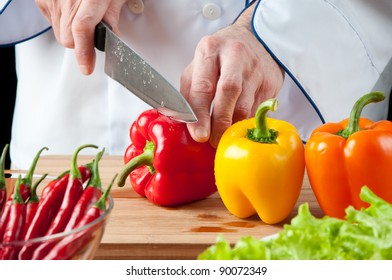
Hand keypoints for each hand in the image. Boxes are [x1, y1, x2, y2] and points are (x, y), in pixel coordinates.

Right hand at [35, 0, 126, 74]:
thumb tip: (113, 36)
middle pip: (68, 39)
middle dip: (81, 44)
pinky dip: (62, 21)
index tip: (87, 67)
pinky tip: (71, 10)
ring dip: (72, 33)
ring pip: (60, 33)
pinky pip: (50, 21)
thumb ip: (113, 15)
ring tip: (83, 16)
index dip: (84, 52)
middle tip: (93, 33)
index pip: (82, 28)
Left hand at [180, 5, 283, 147]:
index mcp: (210, 50)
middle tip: (212, 142)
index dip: (200, 114)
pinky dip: (245, 123)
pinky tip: (238, 127)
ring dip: (232, 127)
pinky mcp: (270, 83)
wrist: (259, 40)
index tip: (199, 135)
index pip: (203, 86)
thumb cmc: (221, 57)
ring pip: (245, 106)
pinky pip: (257, 111)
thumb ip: (190, 91)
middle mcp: (235, 56)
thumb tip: (183, 122)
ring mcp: (255, 70)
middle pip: (228, 93)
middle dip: (219, 123)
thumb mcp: (200, 66)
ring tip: (223, 138)